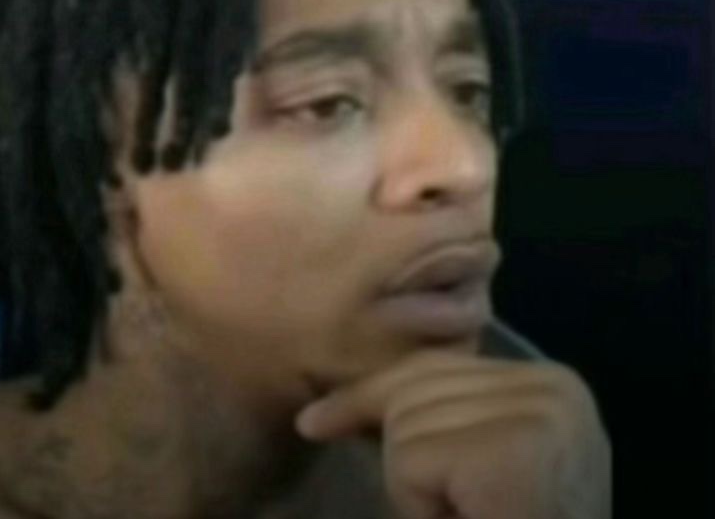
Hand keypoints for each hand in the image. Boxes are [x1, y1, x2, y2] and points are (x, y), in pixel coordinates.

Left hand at [295, 352, 610, 518]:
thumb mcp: (468, 472)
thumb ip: (432, 422)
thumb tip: (325, 406)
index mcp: (553, 385)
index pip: (434, 364)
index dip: (367, 397)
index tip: (312, 423)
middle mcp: (555, 388)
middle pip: (413, 387)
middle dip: (401, 454)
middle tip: (451, 505)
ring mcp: (540, 415)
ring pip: (404, 426)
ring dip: (417, 491)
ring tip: (471, 511)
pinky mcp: (513, 451)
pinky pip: (410, 462)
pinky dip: (418, 506)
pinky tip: (465, 517)